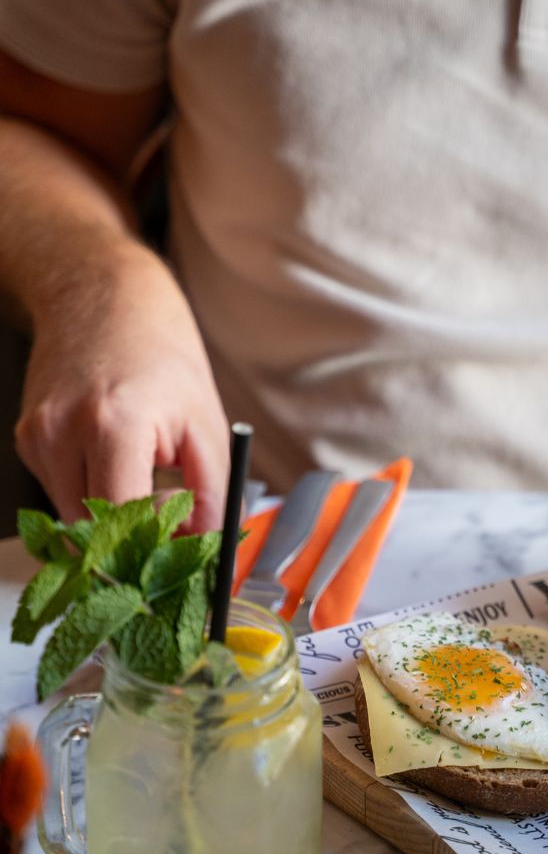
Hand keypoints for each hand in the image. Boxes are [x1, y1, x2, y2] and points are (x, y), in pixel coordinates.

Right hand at [14, 249, 229, 531]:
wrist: (103, 298)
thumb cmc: (162, 356)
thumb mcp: (208, 426)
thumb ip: (212, 494)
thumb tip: (208, 546)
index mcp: (113, 426)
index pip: (121, 521)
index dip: (152, 547)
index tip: (179, 555)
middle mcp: (62, 432)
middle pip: (94, 529)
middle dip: (137, 539)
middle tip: (173, 525)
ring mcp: (37, 437)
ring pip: (76, 517)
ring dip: (117, 517)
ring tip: (150, 479)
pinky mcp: (28, 441)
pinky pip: (64, 492)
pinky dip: (96, 494)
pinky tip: (120, 461)